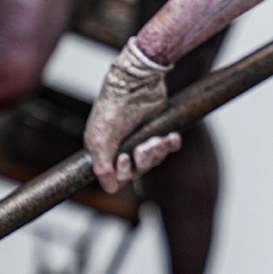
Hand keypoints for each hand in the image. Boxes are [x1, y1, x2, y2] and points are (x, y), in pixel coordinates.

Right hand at [85, 38, 174, 193]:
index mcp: (106, 150)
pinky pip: (168, 146)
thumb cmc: (112, 109)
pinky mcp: (157, 128)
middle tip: (143, 147)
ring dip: (157, 151)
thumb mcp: (100, 140)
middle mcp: (123, 145)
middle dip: (143, 160)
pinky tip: (172, 138)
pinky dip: (171, 144)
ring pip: (154, 159)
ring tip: (156, 139)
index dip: (125, 172)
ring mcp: (141, 137)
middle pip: (138, 169)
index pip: (119, 175)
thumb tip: (110, 190)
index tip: (124, 158)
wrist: (135, 83)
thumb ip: (102, 168)